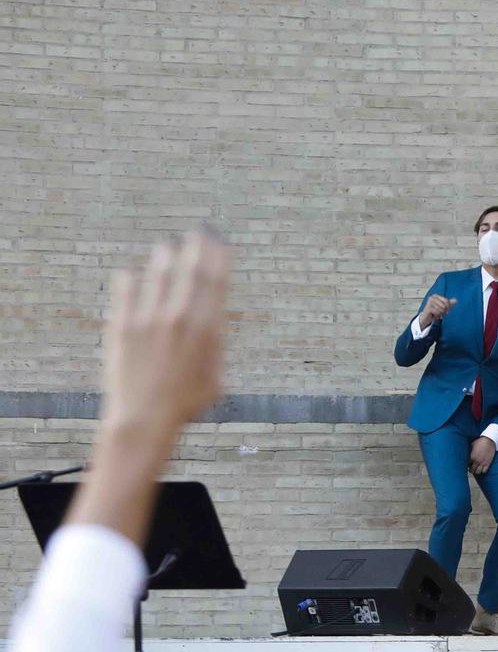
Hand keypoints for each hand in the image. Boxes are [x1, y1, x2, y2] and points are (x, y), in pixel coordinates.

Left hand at [104, 233, 231, 432]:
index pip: (215, 282)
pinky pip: (125, 289)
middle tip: (199, 234)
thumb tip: (212, 327)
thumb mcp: (216, 377)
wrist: (145, 418)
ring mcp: (149, 318)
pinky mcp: (123, 324)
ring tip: (166, 247)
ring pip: (158, 274)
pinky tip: (130, 272)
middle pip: (190, 271)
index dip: (218, 258)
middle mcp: (179, 317)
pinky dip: (129, 278)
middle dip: (196, 248)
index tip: (220, 243)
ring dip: (164, 258)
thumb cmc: (186, 404)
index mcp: (207, 329)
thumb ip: (215, 347)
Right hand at [418, 294, 456, 328]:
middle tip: (442, 313)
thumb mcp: (443, 307)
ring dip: (440, 313)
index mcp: (435, 296)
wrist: (426, 317)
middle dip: (444, 311)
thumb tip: (456, 300)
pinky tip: (434, 316)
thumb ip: (449, 303)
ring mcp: (429, 302)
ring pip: (441, 309)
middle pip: (444, 305)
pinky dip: (437, 315)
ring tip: (437, 314)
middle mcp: (432, 297)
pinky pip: (437, 312)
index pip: (446, 301)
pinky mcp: (428, 308)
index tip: (447, 311)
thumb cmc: (435, 311)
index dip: (448, 307)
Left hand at [468, 436, 496, 474]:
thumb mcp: (471, 445)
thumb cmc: (480, 441)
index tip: (467, 465)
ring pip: (477, 472)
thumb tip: (465, 453)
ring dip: (476, 471)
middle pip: (471, 470)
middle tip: (471, 468)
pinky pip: (484, 471)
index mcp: (471, 457)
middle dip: (471, 470)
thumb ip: (468, 451)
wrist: (489, 440)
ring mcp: (482, 463)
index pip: (466, 465)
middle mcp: (476, 461)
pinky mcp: (488, 463)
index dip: (466, 465)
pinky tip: (482, 468)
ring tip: (476, 469)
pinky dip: (482, 471)